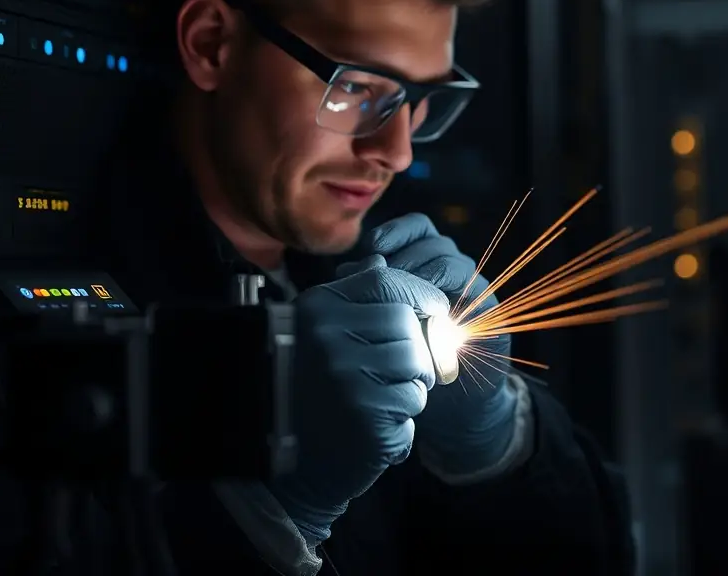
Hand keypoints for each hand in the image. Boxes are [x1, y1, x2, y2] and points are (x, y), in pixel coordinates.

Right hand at [271, 256, 446, 541]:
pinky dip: (404, 419)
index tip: (434, 310)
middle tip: (403, 375)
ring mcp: (342, 374)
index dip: (419, 293)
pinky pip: (412, 400)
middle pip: (405, 322)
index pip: (383, 279)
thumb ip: (353, 296)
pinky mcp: (362, 412)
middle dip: (417, 350)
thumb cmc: (314, 395)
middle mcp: (325, 335)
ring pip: (415, 361)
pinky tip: (376, 428)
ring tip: (385, 402)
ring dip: (412, 386)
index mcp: (316, 309)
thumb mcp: (320, 334)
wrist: (293, 469)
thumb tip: (384, 259)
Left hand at [365, 214, 516, 476]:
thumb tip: (346, 268)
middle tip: (383, 277)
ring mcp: (472, 292)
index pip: (417, 229)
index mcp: (426, 267)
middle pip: (433, 240)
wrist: (450, 408)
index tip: (373, 246)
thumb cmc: (410, 363)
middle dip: (405, 254)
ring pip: (451, 260)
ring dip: (423, 275)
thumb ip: (366, 294)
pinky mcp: (489, 313)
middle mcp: (452, 274)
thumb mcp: (383, 324)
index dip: (397, 230)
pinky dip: (446, 297)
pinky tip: (424, 315)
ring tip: (400, 298)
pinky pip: (473, 289)